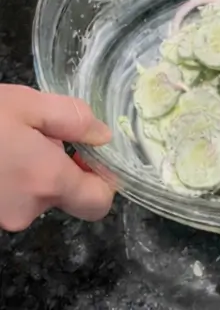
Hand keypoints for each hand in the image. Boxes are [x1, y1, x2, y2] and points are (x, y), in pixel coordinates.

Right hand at [0, 85, 113, 230]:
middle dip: (60, 165)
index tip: (93, 155)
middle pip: (63, 194)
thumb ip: (74, 120)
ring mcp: (1, 219)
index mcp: (47, 181)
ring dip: (32, 169)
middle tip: (40, 133)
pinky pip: (11, 198)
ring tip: (10, 138)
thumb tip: (104, 136)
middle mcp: (26, 210)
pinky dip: (10, 178)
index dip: (104, 180)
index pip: (98, 203)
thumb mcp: (30, 104)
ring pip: (34, 194)